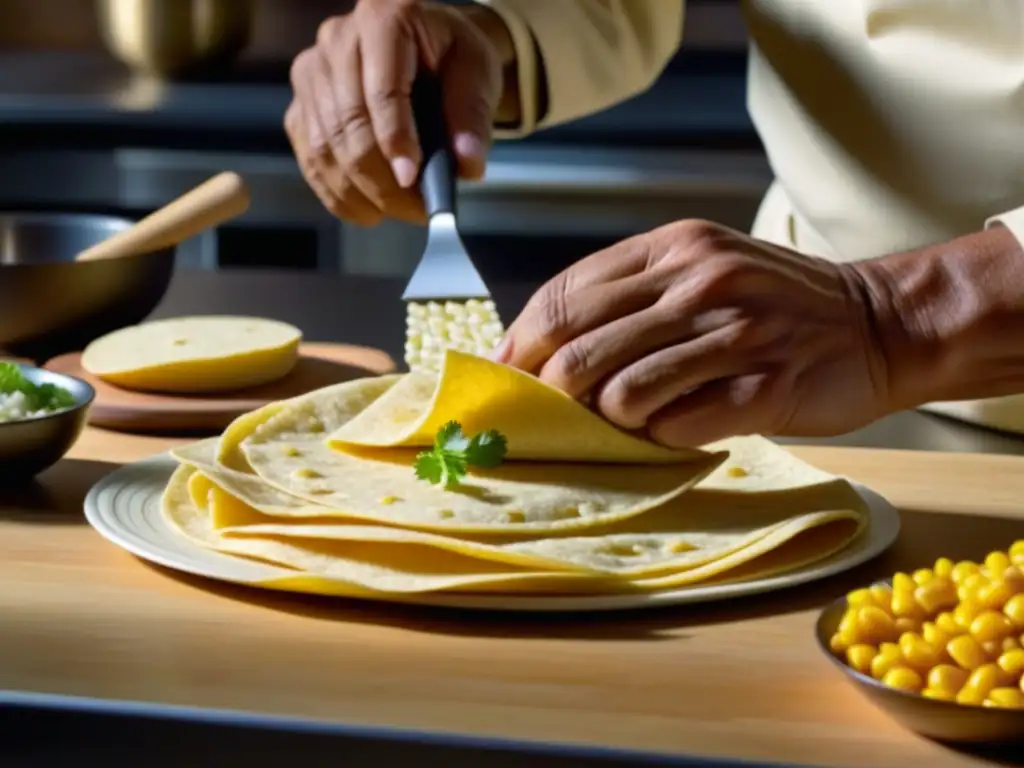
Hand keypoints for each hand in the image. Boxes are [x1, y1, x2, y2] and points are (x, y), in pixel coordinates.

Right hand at [285, 0, 505, 225]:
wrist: (426, 47)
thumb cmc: (451, 57)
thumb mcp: (477, 72)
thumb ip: (473, 116)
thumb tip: (467, 165)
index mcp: (384, 18)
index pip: (382, 89)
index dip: (395, 140)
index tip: (412, 180)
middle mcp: (337, 39)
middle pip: (349, 123)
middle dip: (380, 178)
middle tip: (414, 210)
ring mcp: (311, 72)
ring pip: (324, 146)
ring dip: (359, 191)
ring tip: (396, 212)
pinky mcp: (301, 105)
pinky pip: (310, 157)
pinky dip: (336, 193)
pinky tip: (366, 211)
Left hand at [495, 220, 892, 446]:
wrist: (880, 322)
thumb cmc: (776, 304)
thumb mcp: (703, 268)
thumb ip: (632, 294)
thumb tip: (544, 346)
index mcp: (674, 249)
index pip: (564, 297)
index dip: (521, 344)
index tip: (507, 376)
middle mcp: (700, 282)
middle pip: (579, 350)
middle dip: (552, 394)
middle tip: (553, 416)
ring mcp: (734, 333)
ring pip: (621, 394)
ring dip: (610, 420)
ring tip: (628, 421)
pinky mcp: (764, 387)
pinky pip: (676, 425)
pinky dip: (660, 437)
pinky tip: (674, 429)